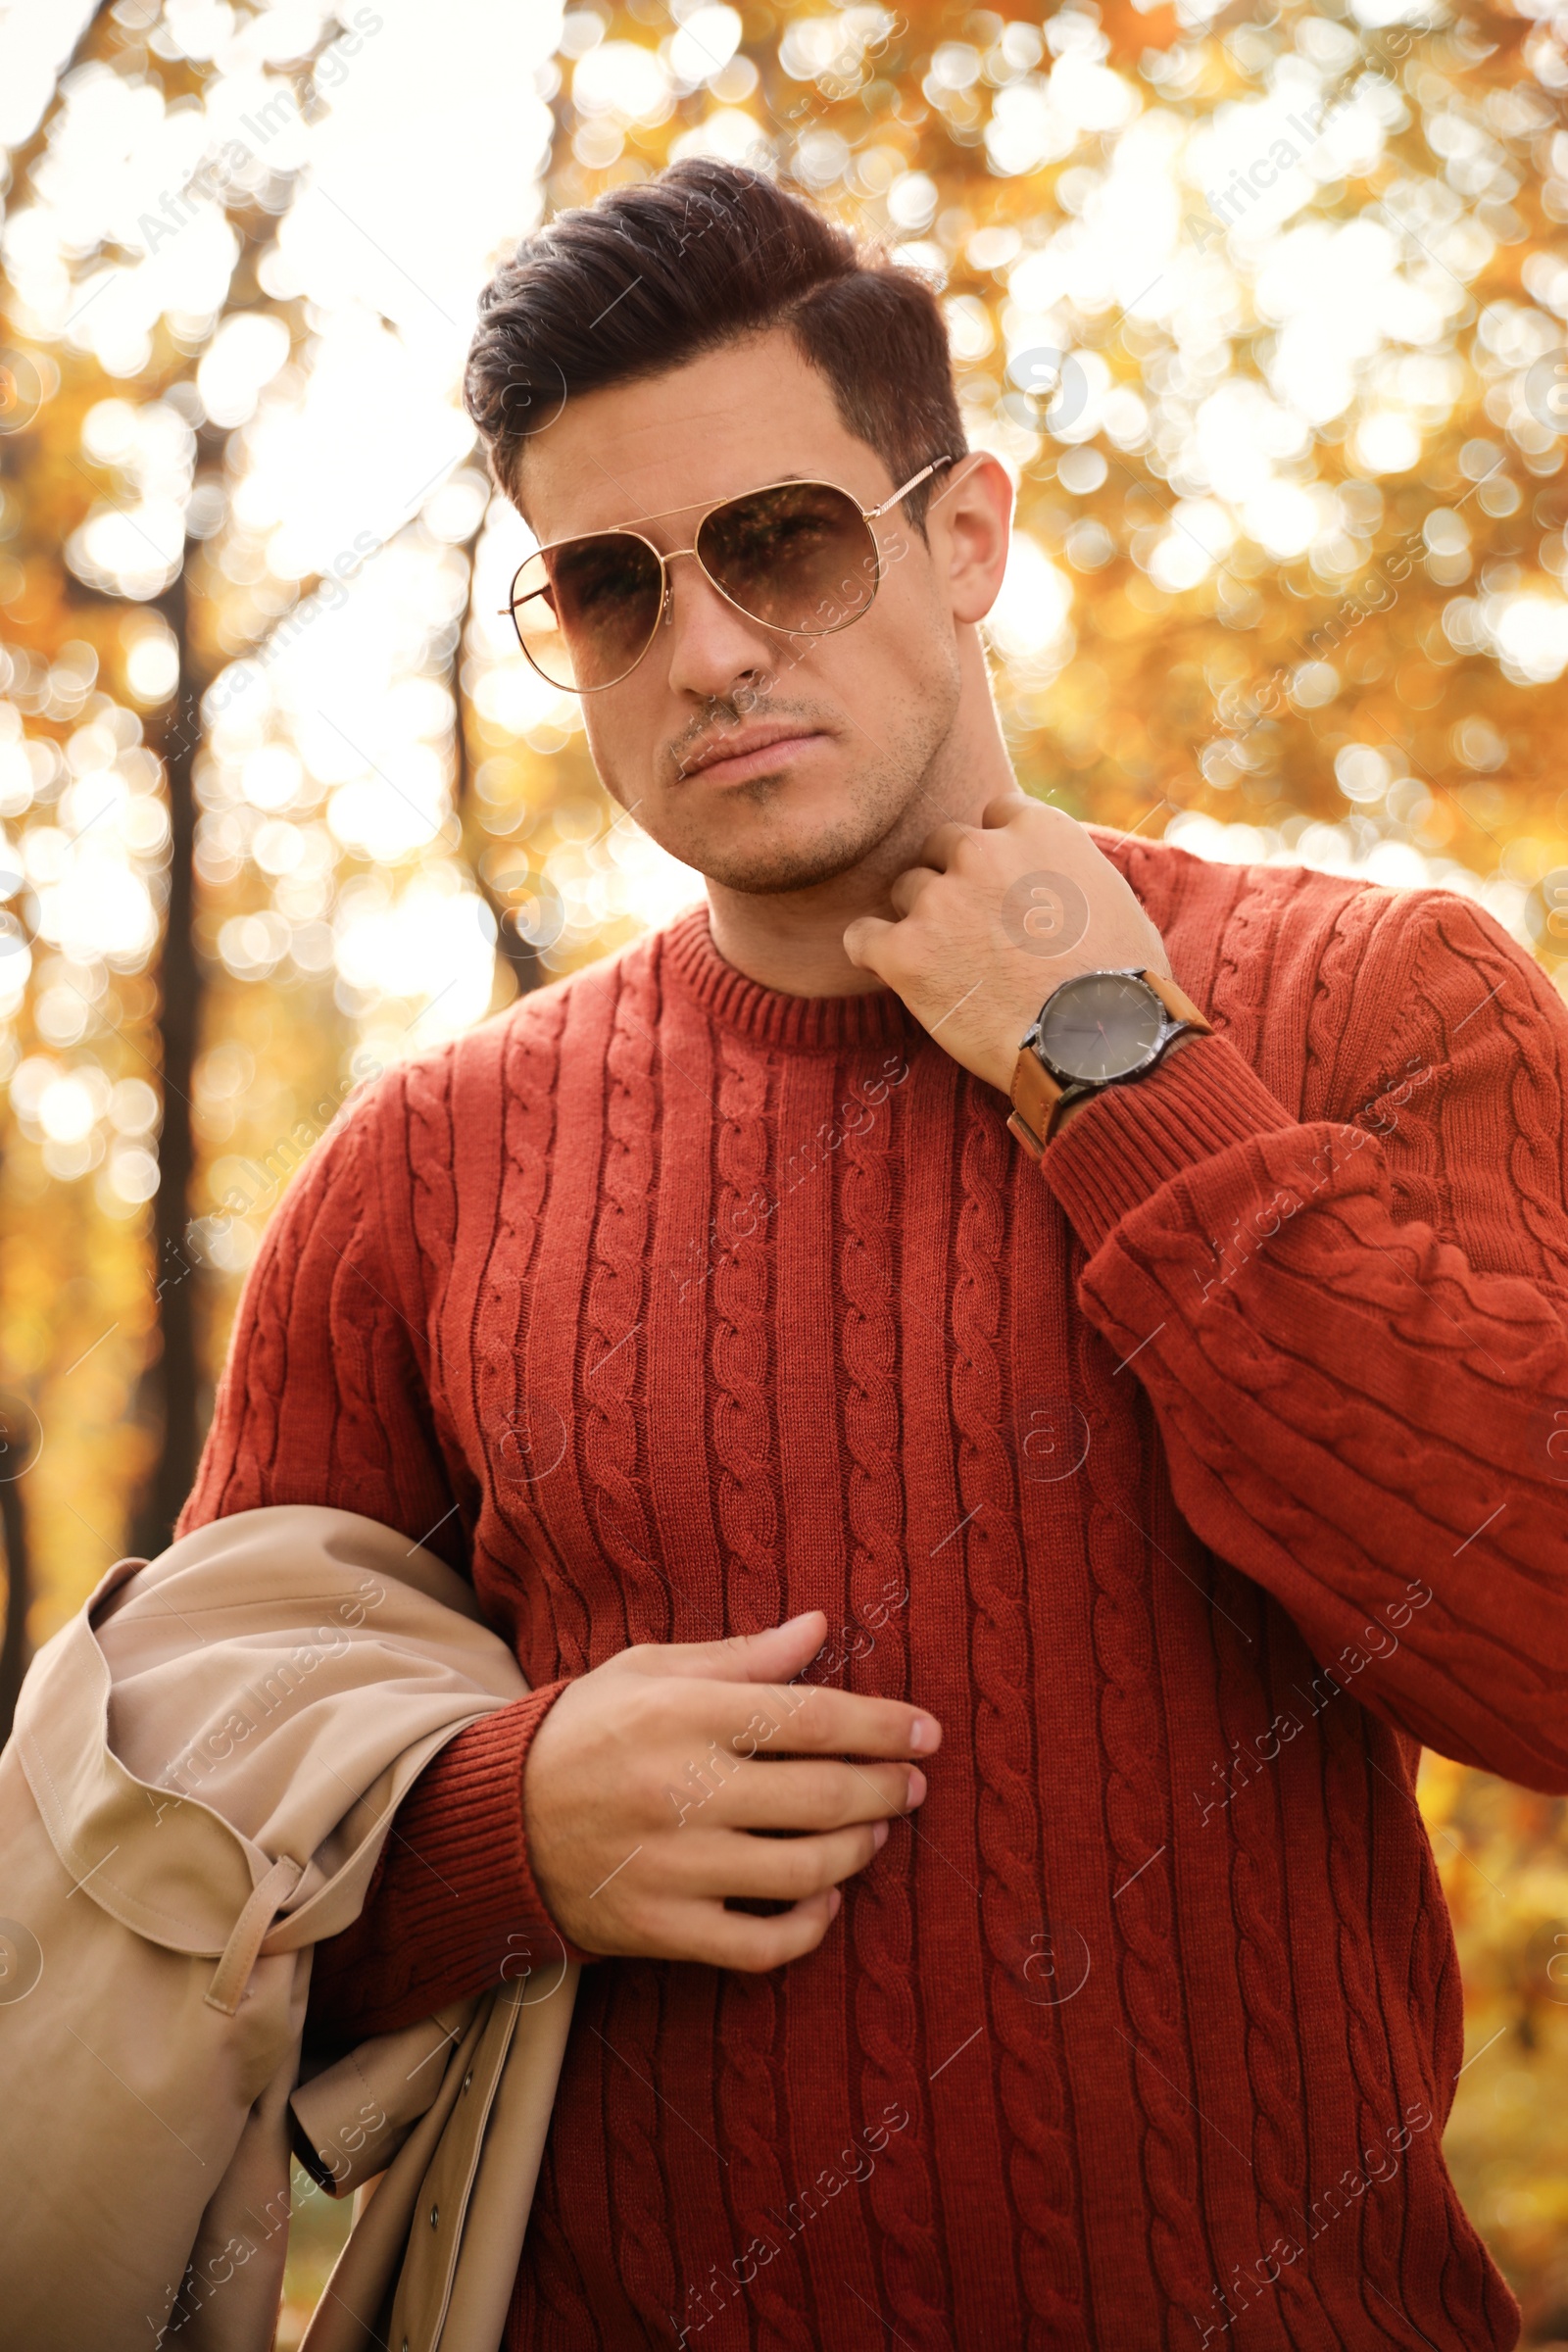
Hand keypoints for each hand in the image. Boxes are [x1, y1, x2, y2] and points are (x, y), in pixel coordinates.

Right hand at [522, 1611, 938, 1969]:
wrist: (491, 1820)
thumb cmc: (583, 1730)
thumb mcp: (649, 1670)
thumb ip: (741, 1656)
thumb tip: (819, 1628)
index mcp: (682, 1714)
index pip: (811, 1718)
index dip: (883, 1726)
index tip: (927, 1731)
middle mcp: (681, 1791)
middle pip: (822, 1798)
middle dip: (885, 1790)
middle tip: (912, 1784)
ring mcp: (671, 1868)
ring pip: (804, 1873)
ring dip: (858, 1853)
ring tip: (873, 1832)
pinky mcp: (659, 1930)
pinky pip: (759, 1945)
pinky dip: (809, 1929)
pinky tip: (827, 1901)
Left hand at [843, 790, 1169, 1094]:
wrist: (1097, 1043)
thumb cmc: (1123, 985)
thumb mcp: (1116, 901)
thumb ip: (1071, 873)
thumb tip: (1059, 882)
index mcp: (1039, 830)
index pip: (995, 814)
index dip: (997, 852)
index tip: (1004, 886)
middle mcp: (983, 852)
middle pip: (942, 845)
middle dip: (955, 879)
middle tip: (975, 929)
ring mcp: (939, 900)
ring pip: (906, 889)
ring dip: (921, 918)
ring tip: (950, 964)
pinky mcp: (905, 952)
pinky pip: (861, 936)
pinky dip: (872, 951)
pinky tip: (893, 971)